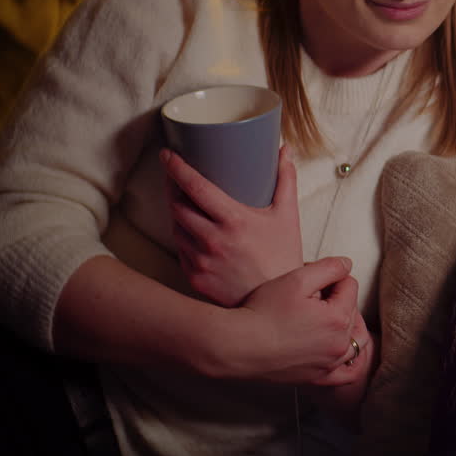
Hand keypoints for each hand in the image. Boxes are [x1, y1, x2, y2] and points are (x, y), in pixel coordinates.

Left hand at [163, 145, 302, 305]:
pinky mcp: (195, 278)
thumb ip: (286, 179)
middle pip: (178, 205)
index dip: (177, 167)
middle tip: (174, 176)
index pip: (196, 187)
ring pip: (176, 228)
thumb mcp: (288, 216)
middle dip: (172, 187)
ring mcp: (202, 261)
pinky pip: (181, 251)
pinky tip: (190, 231)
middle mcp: (213, 240)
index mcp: (234, 220)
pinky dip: (183, 237)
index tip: (168, 155)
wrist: (278, 305)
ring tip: (182, 202)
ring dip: (176, 212)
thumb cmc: (283, 257)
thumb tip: (284, 150)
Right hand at [219, 256, 364, 385]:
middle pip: (351, 310)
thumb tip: (348, 265)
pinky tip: (335, 349)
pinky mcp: (318, 377)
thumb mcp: (297, 279)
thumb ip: (329, 268)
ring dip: (345, 325)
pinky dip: (347, 360)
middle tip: (309, 295)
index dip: (330, 277)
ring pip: (354, 339)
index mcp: (338, 318)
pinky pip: (346, 372)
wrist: (239, 345)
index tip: (309, 280)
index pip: (350, 285)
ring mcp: (330, 363)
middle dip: (336, 298)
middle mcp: (340, 344)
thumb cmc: (264, 311)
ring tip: (323, 317)